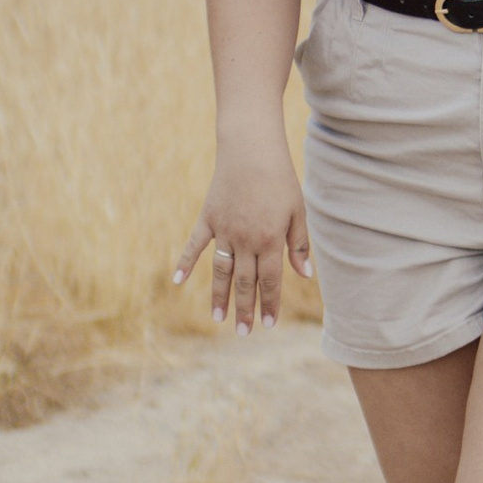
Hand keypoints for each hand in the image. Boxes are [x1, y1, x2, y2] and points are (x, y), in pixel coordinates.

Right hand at [173, 145, 312, 333]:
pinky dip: (184, 262)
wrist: (251, 148)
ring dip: (219, 296)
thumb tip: (304, 276)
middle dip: (245, 309)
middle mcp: (245, 240)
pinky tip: (177, 281)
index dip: (270, 304)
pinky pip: (194, 244)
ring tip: (217, 319)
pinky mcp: (207, 218)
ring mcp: (224, 230)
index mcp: (270, 240)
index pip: (270, 281)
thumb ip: (299, 244)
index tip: (268, 324)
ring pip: (220, 271)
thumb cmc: (279, 178)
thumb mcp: (297, 210)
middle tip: (244, 333)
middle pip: (245, 282)